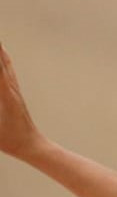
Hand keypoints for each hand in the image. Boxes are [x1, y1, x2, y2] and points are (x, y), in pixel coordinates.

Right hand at [0, 44, 43, 158]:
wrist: (33, 146)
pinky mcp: (15, 95)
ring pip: (6, 65)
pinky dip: (3, 61)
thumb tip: (0, 96)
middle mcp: (12, 89)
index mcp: (6, 95)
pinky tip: (3, 57)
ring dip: (0, 51)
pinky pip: (8, 73)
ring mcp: (15, 91)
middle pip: (2, 61)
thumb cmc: (12, 141)